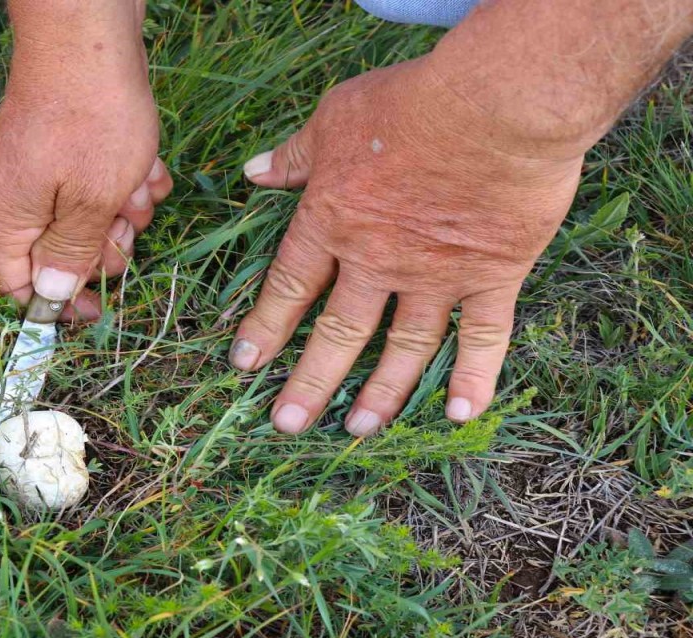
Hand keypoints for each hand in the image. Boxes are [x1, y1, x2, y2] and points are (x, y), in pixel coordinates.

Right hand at [0, 10, 171, 319]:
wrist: (92, 32)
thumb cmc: (92, 119)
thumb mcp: (91, 201)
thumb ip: (71, 253)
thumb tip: (53, 296)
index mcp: (5, 218)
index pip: (15, 286)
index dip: (56, 303)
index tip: (96, 308)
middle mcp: (10, 196)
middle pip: (53, 253)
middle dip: (100, 249)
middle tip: (128, 233)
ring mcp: (34, 167)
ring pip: (82, 216)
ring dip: (121, 212)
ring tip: (142, 188)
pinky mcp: (60, 143)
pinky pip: (91, 181)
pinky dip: (123, 181)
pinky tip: (149, 168)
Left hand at [231, 58, 583, 434]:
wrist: (495, 105)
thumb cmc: (409, 103)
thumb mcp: (333, 118)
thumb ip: (293, 155)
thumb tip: (252, 173)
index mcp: (332, 223)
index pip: (289, 288)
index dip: (264, 328)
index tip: (245, 364)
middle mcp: (377, 261)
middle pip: (337, 332)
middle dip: (309, 382)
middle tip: (288, 424)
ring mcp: (436, 275)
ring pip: (403, 348)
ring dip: (380, 393)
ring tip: (359, 429)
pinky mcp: (494, 275)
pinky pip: (483, 337)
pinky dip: (474, 377)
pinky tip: (461, 414)